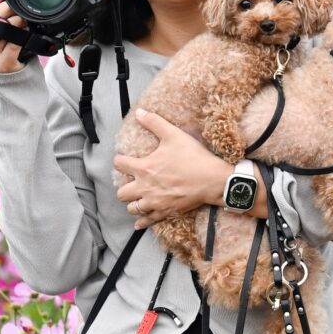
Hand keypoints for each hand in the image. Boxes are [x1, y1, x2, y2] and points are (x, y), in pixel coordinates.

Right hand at [0, 0, 24, 73]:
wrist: (7, 74)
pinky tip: (24, 32)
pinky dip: (22, 34)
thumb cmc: (0, 47)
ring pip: (6, 28)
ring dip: (18, 21)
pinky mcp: (2, 63)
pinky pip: (14, 42)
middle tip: (16, 7)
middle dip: (8, 8)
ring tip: (22, 21)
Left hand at [117, 110, 224, 227]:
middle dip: (123, 186)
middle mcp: (145, 188)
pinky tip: (139, 221)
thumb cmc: (193, 157)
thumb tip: (140, 112)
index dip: (120, 160)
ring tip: (137, 197)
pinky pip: (147, 221)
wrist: (212, 180)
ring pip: (132, 208)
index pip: (120, 165)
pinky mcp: (165, 212)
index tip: (124, 159)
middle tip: (131, 181)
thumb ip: (154, 123)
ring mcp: (155, 203)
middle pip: (121, 193)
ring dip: (132, 202)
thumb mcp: (173, 135)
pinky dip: (142, 222)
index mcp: (144, 168)